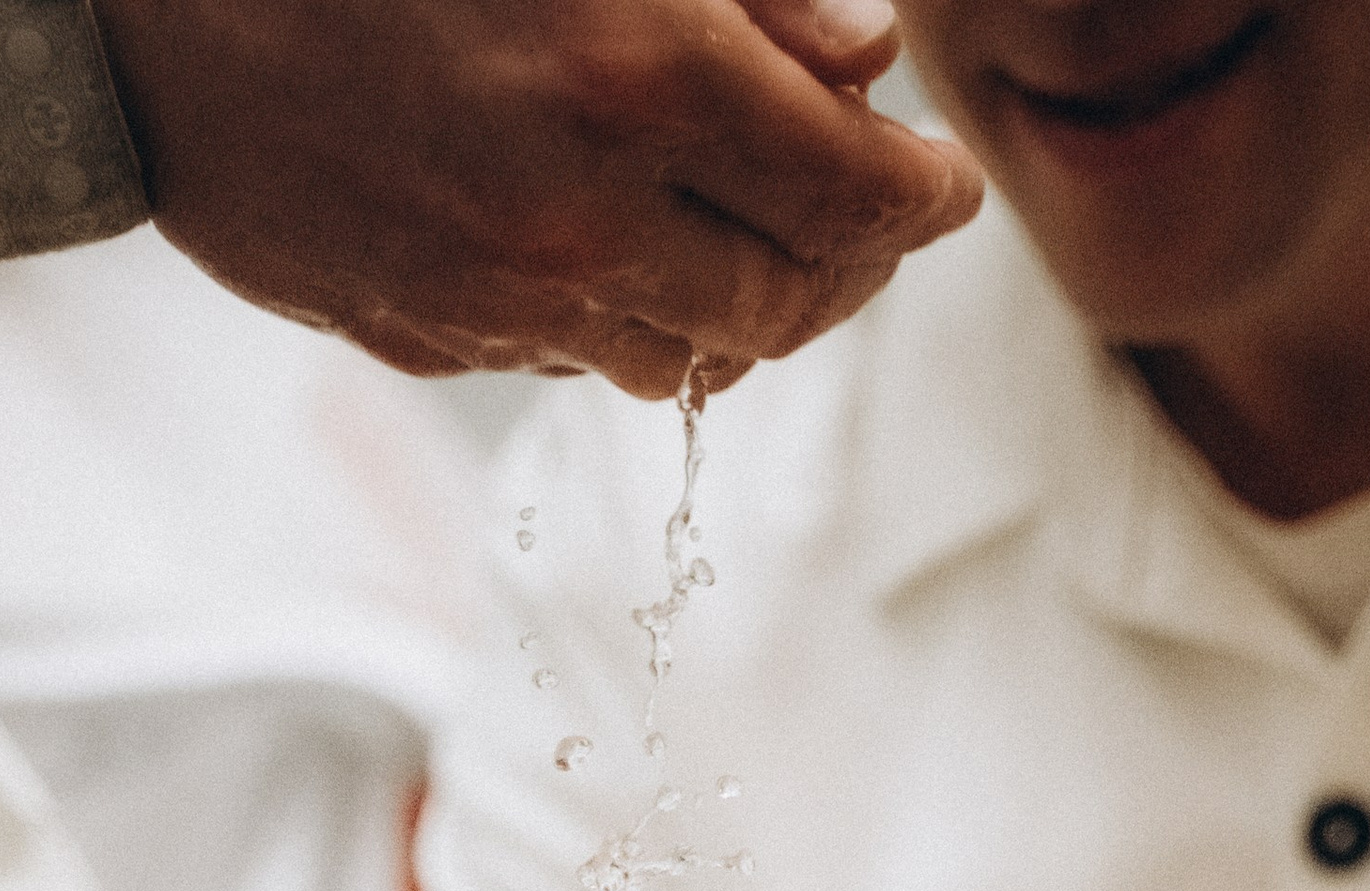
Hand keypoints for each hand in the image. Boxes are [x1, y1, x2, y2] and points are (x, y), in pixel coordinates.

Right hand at [90, 0, 983, 398]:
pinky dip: (633, 319)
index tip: (945, 182)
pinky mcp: (424, 333)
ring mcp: (497, 296)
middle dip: (851, 266)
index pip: (855, 194)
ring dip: (751, 312)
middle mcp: (582, 218)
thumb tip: (868, 58)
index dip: (921, 195)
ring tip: (771, 252)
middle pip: (788, 300)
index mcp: (644, 80)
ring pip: (689, 355)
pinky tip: (636, 259)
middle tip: (874, 220)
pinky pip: (571, 355)